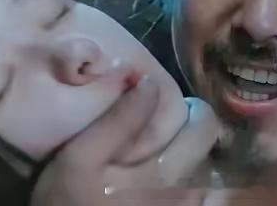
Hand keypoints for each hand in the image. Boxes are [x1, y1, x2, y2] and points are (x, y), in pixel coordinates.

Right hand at [31, 76, 218, 205]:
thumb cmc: (68, 202)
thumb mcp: (80, 157)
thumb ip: (118, 120)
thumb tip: (151, 82)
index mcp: (167, 172)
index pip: (207, 127)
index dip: (193, 109)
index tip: (173, 106)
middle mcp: (185, 195)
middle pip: (209, 151)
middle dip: (192, 134)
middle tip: (165, 130)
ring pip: (204, 176)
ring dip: (189, 160)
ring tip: (162, 154)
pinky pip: (195, 197)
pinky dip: (186, 183)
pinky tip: (161, 182)